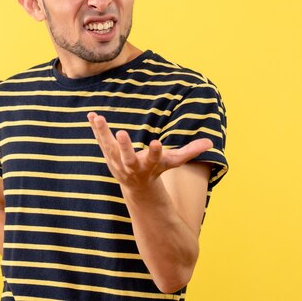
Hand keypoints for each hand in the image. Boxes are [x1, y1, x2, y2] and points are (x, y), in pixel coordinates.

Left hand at [87, 112, 212, 191]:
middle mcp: (132, 165)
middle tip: (121, 132)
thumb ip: (190, 152)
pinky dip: (96, 128)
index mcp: (150, 166)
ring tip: (98, 117)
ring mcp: (118, 162)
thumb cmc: (157, 169)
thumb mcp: (173, 161)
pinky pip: (100, 140)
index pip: (154, 159)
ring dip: (103, 132)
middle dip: (124, 146)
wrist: (136, 186)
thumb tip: (210, 142)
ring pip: (109, 147)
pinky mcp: (108, 155)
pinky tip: (91, 115)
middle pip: (127, 157)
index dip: (155, 152)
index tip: (157, 142)